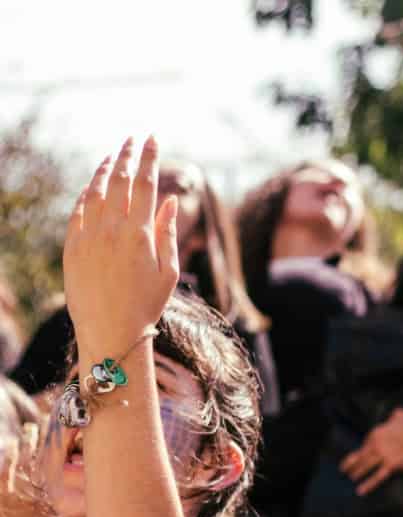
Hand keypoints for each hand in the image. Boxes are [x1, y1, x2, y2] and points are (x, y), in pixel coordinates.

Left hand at [63, 137, 179, 355]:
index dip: (149, 158)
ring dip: (104, 169)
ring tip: (113, 155)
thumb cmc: (147, 304)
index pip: (144, 184)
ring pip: (94, 191)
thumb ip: (167, 231)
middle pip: (118, 180)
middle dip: (127, 155)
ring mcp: (87, 236)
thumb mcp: (167, 270)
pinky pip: (78, 210)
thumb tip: (170, 200)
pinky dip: (86, 193)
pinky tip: (93, 185)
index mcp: (139, 234)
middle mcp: (110, 230)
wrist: (110, 330)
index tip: (153, 139)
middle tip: (134, 138)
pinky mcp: (71, 246)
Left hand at [340, 408, 402, 494]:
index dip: (363, 449)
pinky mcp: (391, 466)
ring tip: (351, 477)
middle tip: (344, 469)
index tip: (360, 454)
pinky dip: (368, 484)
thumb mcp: (401, 415)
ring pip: (366, 466)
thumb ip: (393, 416)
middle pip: (361, 455)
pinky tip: (360, 490)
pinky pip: (377, 477)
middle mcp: (377, 444)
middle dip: (351, 463)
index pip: (366, 442)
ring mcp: (383, 455)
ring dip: (357, 473)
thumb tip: (393, 416)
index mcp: (377, 432)